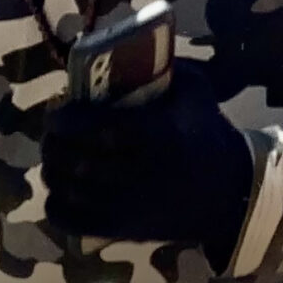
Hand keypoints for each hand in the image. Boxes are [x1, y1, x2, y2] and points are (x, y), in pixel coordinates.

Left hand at [39, 69, 257, 265]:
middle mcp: (139, 174)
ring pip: (68, 191)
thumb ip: (165, 67)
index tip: (56, 113)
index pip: (95, 129)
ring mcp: (130, 208)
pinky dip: (57, 205)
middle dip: (53, 144)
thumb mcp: (195, 91)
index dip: (65, 120)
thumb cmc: (207, 134)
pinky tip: (62, 190)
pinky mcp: (124, 231)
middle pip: (74, 161)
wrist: (230, 193)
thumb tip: (124, 52)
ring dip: (52, 171)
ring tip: (55, 157)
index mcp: (156, 135)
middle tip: (52, 133)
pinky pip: (72, 222)